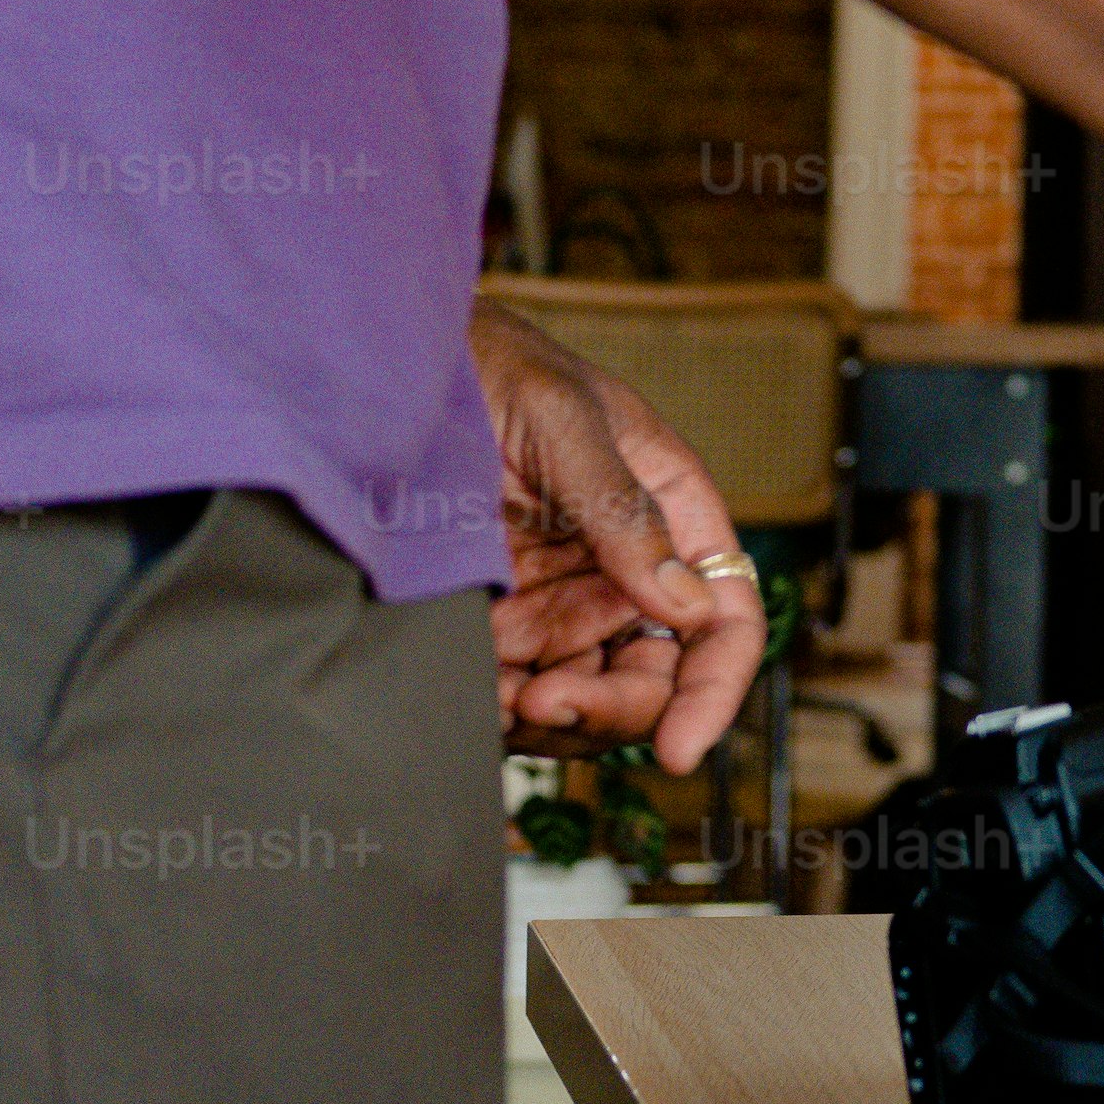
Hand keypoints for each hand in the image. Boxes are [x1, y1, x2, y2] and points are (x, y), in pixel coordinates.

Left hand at [475, 297, 770, 765]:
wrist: (382, 358)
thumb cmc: (486, 357)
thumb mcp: (563, 417)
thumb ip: (623, 510)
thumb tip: (686, 604)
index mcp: (668, 508)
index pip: (721, 612)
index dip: (713, 687)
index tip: (678, 746)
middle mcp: (623, 563)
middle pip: (655, 673)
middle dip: (614, 708)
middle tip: (549, 705)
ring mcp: (559, 593)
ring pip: (585, 692)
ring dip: (553, 715)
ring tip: (505, 696)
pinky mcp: (498, 615)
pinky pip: (516, 685)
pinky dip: (501, 706)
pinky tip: (478, 691)